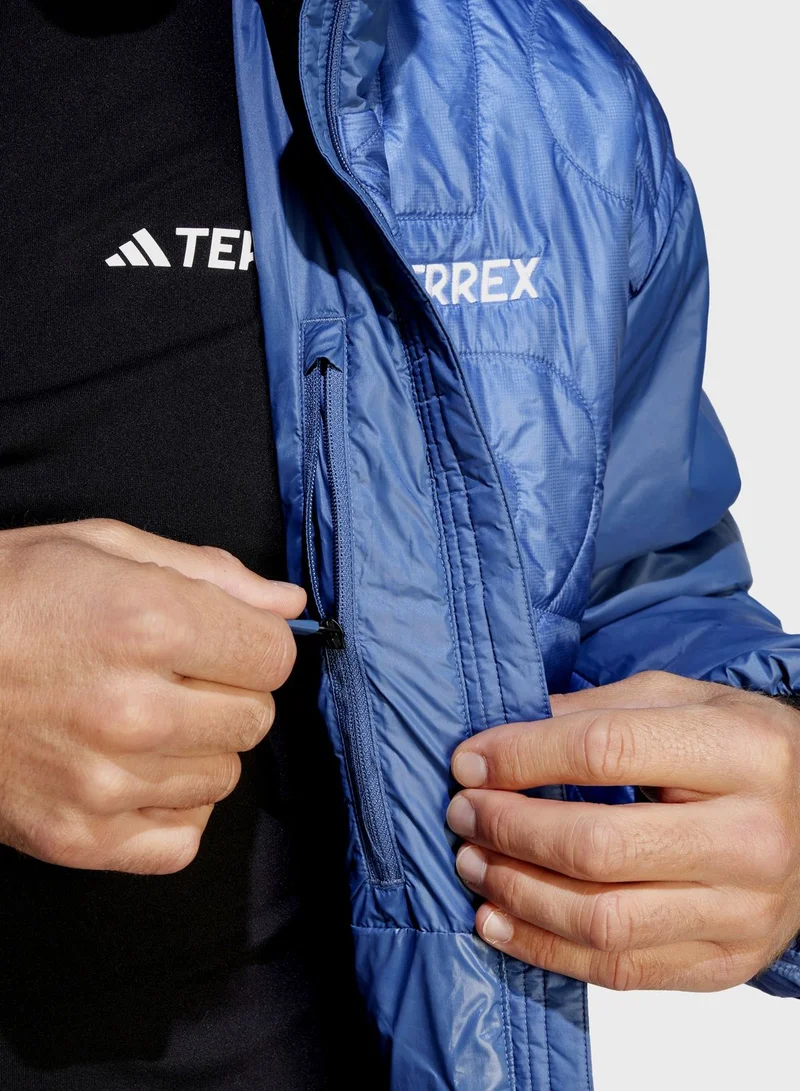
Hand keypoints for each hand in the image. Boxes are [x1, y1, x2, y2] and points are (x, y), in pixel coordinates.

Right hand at [0, 519, 304, 874]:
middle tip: (175, 675)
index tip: (223, 638)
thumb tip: (289, 603)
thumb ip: (209, 571)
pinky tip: (136, 772)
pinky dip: (172, 808)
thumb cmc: (4, 596)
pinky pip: (182, 841)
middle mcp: (135, 711)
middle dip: (229, 691)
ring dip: (199, 747)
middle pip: (256, 719)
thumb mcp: (101, 546)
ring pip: (223, 778)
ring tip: (141, 719)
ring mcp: (106, 785)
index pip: (274, 655)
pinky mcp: (79, 838)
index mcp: (148, 623)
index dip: (254, 641)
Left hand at [446, 671, 799, 990]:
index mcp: (739, 752)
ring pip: (602, 920)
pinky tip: (500, 918)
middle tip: (463, 813)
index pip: (605, 752)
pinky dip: (544, 948)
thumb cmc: (743, 748)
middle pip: (597, 846)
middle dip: (509, 829)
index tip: (469, 761)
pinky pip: (619, 970)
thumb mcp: (679, 700)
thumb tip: (499, 740)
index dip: (521, 757)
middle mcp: (751, 838)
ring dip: (517, 892)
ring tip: (473, 864)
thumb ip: (593, 712)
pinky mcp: (725, 962)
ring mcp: (743, 912)